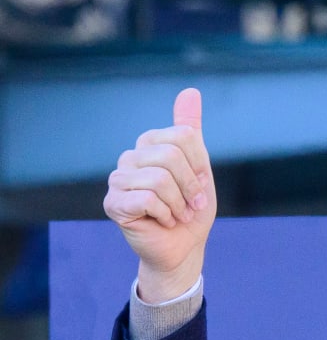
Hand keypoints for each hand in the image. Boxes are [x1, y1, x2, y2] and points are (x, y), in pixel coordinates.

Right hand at [104, 88, 215, 302]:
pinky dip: (166, 215)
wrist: (183, 249)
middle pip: (170, 156)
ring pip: (160, 179)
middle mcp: (130, 157)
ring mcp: (118, 179)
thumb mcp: (200, 169)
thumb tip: (190, 91)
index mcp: (150, 144)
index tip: (200, 187)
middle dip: (190, 187)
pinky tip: (162, 222)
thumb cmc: (191, 210)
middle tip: (191, 206)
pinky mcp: (113, 203)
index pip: (183, 136)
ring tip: (177, 215)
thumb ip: (191, 131)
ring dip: (179, 205)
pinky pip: (148, 199)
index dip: (199, 166)